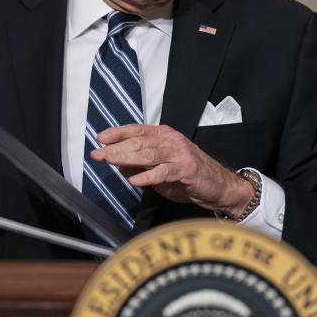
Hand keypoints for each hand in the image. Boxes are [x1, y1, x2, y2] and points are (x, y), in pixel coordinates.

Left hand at [90, 124, 254, 217]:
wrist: (218, 186)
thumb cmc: (189, 176)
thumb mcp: (160, 170)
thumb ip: (141, 166)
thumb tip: (119, 166)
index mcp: (164, 136)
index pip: (136, 130)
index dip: (117, 133)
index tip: (100, 138)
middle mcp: (170, 140)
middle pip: (138, 141)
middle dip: (115, 147)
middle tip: (98, 153)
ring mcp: (179, 153)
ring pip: (148, 154)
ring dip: (126, 157)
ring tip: (110, 161)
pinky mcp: (186, 168)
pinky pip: (163, 172)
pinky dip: (147, 176)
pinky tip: (135, 180)